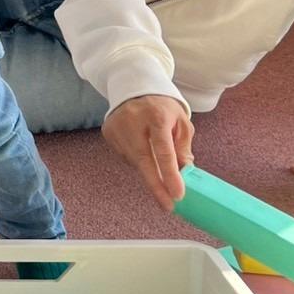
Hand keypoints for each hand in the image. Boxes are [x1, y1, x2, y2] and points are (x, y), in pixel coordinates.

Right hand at [101, 94, 193, 211]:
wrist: (135, 88)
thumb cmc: (163, 108)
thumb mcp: (180, 123)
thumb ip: (182, 148)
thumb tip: (186, 174)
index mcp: (157, 116)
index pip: (163, 150)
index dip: (170, 174)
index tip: (178, 194)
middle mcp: (133, 120)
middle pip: (144, 160)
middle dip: (156, 186)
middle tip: (167, 205)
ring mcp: (117, 126)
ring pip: (135, 161)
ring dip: (148, 170)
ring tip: (157, 163)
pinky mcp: (108, 132)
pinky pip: (125, 156)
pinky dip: (137, 160)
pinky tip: (142, 150)